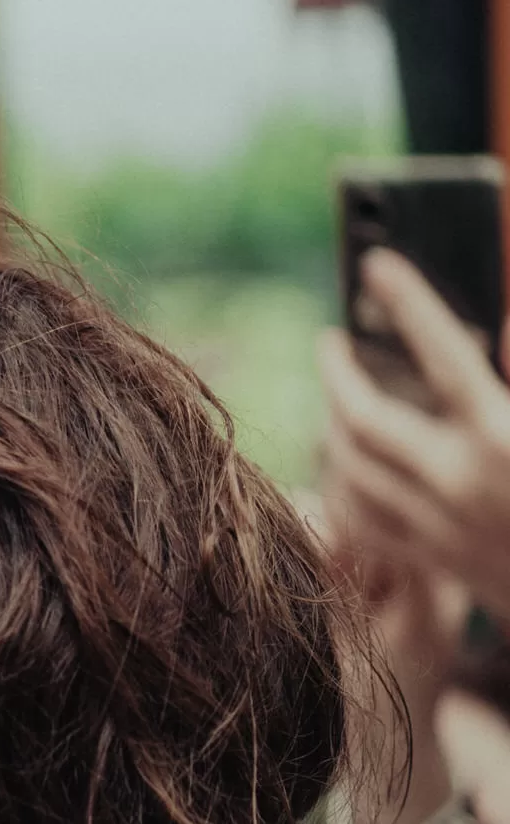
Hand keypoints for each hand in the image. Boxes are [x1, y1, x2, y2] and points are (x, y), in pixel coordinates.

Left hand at [322, 247, 509, 617]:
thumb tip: (502, 325)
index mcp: (503, 437)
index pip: (444, 355)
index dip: (410, 302)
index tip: (376, 262)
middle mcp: (461, 481)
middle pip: (364, 417)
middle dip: (337, 371)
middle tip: (330, 339)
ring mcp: (439, 525)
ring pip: (350, 466)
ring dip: (333, 423)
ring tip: (336, 394)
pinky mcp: (432, 561)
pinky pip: (358, 517)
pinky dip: (342, 482)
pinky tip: (345, 459)